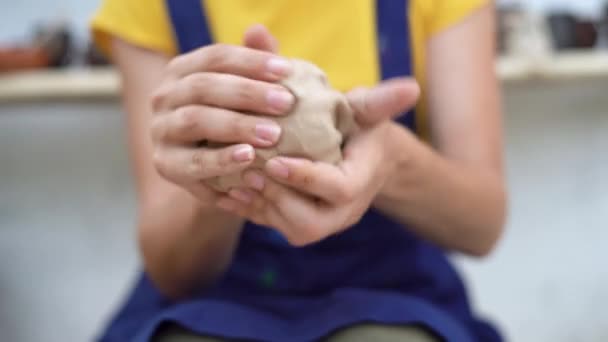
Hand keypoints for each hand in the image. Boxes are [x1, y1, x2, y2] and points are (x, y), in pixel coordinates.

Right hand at [149, 25, 294, 205]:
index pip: (215, 57)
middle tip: (285, 103)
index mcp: (182, 71)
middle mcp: (164, 96)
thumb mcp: (245, 96)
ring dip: (236, 125)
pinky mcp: (165, 165)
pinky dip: (222, 161)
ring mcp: (161, 130)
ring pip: (195, 120)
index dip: (251, 61)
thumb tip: (258, 30)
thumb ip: (252, 67)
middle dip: (247, 93)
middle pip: (203, 86)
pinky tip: (249, 158)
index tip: (287, 71)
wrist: (213, 171)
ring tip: (272, 134)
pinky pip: (193, 162)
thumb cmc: (234, 122)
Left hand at [215, 78, 419, 245]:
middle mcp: (340, 213)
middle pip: (308, 222)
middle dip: (276, 198)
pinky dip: (247, 208)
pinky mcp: (295, 223)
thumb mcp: (368, 111)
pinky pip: (271, 224)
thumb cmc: (360, 128)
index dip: (306, 178)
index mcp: (359, 185)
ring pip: (285, 227)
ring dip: (257, 205)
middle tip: (247, 172)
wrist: (355, 155)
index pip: (337, 190)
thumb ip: (380, 100)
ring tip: (230, 178)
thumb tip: (410, 87)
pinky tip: (222, 187)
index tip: (274, 159)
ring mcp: (318, 222)